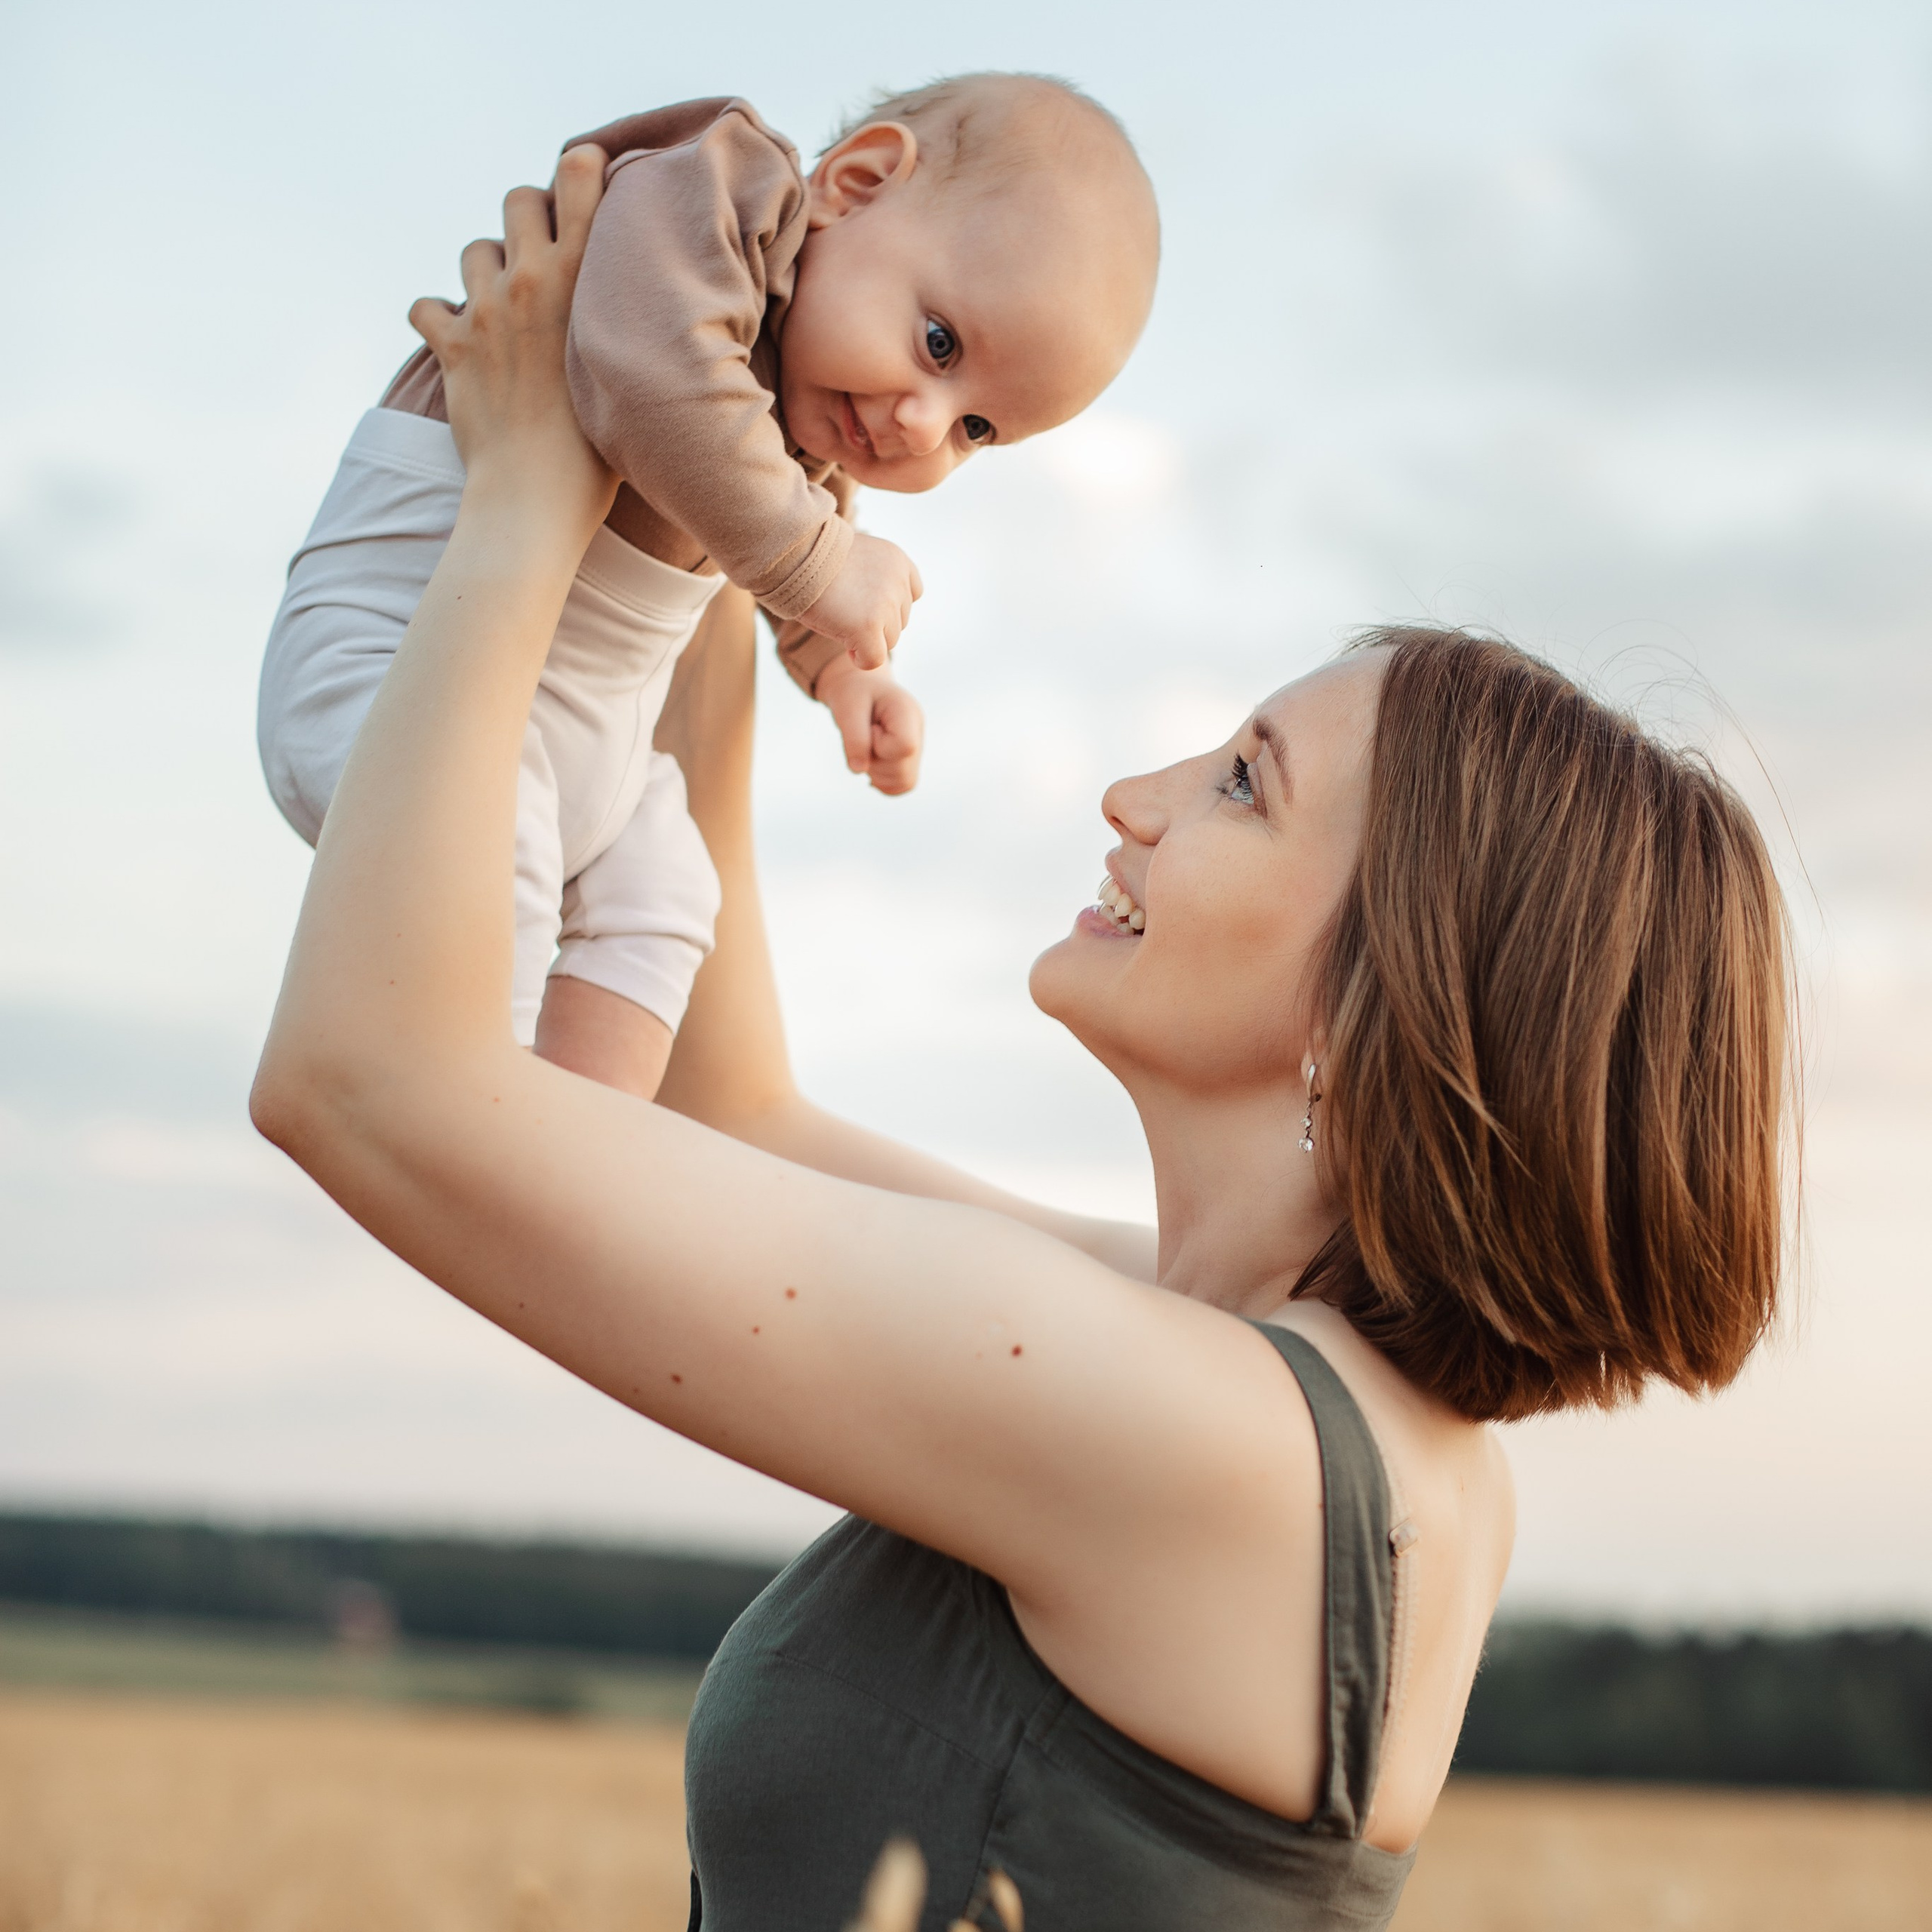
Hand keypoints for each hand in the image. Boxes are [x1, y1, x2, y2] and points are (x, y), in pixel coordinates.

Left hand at [408, 144, 617, 542]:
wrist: (537, 497)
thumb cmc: (598, 451)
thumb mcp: (627, 369)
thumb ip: (620, 322)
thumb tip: (633, 309)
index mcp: (581, 281)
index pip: (577, 181)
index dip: (578, 168)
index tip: (583, 177)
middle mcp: (530, 283)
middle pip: (516, 200)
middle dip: (526, 219)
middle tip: (540, 257)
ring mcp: (485, 312)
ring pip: (473, 250)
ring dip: (484, 271)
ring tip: (501, 306)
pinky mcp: (452, 346)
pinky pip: (424, 306)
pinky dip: (435, 319)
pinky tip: (455, 340)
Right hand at [799, 531, 922, 670]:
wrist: (793, 553)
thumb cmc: (814, 557)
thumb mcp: (857, 556)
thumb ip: (876, 578)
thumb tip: (876, 610)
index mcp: (898, 561)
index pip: (911, 596)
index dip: (885, 605)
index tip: (861, 599)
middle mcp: (898, 582)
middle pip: (899, 622)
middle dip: (874, 622)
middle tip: (843, 606)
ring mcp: (886, 604)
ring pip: (889, 641)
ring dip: (865, 638)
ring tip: (838, 616)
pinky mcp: (868, 626)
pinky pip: (875, 659)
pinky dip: (861, 658)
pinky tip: (844, 643)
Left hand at [814, 653, 923, 795]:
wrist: (859, 688)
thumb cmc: (853, 693)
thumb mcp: (847, 708)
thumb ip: (854, 737)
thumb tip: (859, 770)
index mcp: (908, 712)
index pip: (905, 746)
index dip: (879, 746)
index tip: (869, 729)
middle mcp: (918, 732)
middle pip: (903, 770)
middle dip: (875, 762)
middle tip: (864, 738)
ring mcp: (917, 749)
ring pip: (903, 782)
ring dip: (876, 773)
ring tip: (868, 747)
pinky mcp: (908, 761)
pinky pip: (900, 786)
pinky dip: (881, 781)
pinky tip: (871, 761)